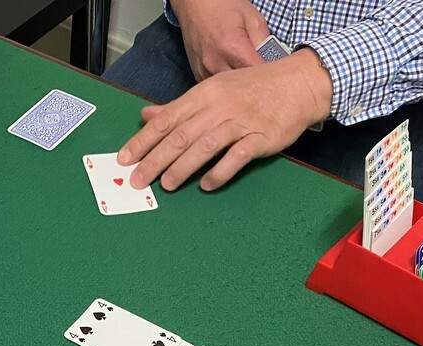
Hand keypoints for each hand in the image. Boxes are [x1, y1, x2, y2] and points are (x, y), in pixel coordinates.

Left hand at [117, 48, 332, 191]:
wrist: (298, 84)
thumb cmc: (252, 89)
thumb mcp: (213, 90)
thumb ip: (179, 107)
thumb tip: (147, 116)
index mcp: (204, 95)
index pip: (166, 119)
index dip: (143, 140)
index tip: (124, 158)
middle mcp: (219, 106)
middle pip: (180, 135)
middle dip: (155, 159)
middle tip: (138, 179)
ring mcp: (240, 121)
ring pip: (205, 146)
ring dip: (182, 167)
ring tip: (166, 185)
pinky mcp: (260, 136)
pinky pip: (237, 156)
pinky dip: (220, 171)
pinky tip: (206, 185)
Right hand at [171, 0, 270, 80]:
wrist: (196, 5)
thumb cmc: (223, 7)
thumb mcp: (253, 19)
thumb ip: (265, 43)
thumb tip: (273, 63)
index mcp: (232, 48)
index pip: (257, 75)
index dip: (269, 77)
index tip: (275, 75)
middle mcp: (215, 63)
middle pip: (243, 88)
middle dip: (255, 83)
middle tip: (263, 77)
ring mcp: (204, 71)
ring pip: (228, 91)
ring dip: (239, 86)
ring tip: (246, 74)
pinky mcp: (198, 74)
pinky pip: (216, 87)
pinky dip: (226, 84)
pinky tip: (231, 73)